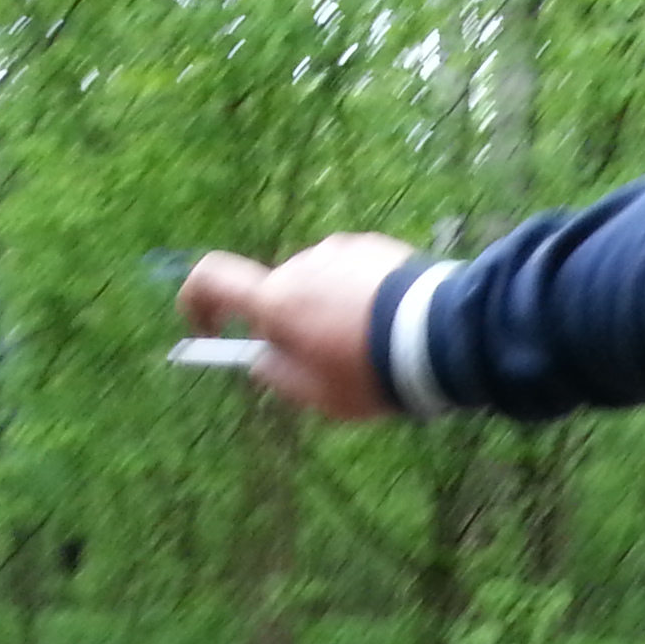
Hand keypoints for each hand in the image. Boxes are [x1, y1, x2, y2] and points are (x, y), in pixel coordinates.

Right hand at [177, 233, 419, 419]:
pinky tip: (394, 325)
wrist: (445, 337)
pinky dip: (363, 298)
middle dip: (294, 323)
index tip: (210, 325)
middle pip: (280, 292)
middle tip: (332, 361)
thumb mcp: (322, 397)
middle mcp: (301, 264)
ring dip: (334, 311)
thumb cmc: (377, 374)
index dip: (199, 301)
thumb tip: (259, 361)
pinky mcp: (377, 247)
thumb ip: (279, 378)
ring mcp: (341, 250)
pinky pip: (357, 275)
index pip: (210, 280)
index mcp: (277, 299)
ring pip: (321, 285)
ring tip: (376, 347)